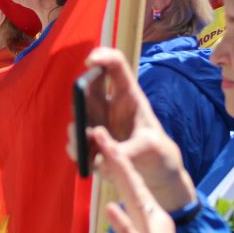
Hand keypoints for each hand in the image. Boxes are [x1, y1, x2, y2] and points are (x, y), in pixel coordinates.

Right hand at [79, 48, 196, 212]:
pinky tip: (86, 159)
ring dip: (77, 128)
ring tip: (84, 141)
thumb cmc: (157, 152)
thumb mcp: (152, 147)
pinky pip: (76, 143)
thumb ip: (128, 147)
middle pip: (87, 86)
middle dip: (80, 91)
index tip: (90, 61)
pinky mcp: (90, 145)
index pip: (114, 66)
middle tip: (80, 107)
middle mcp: (108, 106)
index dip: (102, 57)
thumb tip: (100, 144)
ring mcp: (97, 123)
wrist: (155, 176)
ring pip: (77, 116)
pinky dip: (77, 150)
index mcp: (128, 96)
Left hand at [90, 120, 192, 232]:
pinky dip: (123, 225)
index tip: (105, 149)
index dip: (120, 171)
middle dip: (118, 157)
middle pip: (135, 187)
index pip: (136, 194)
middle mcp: (157, 231)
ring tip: (104, 149)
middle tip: (99, 132)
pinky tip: (110, 209)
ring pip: (135, 202)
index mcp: (156, 231)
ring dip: (120, 173)